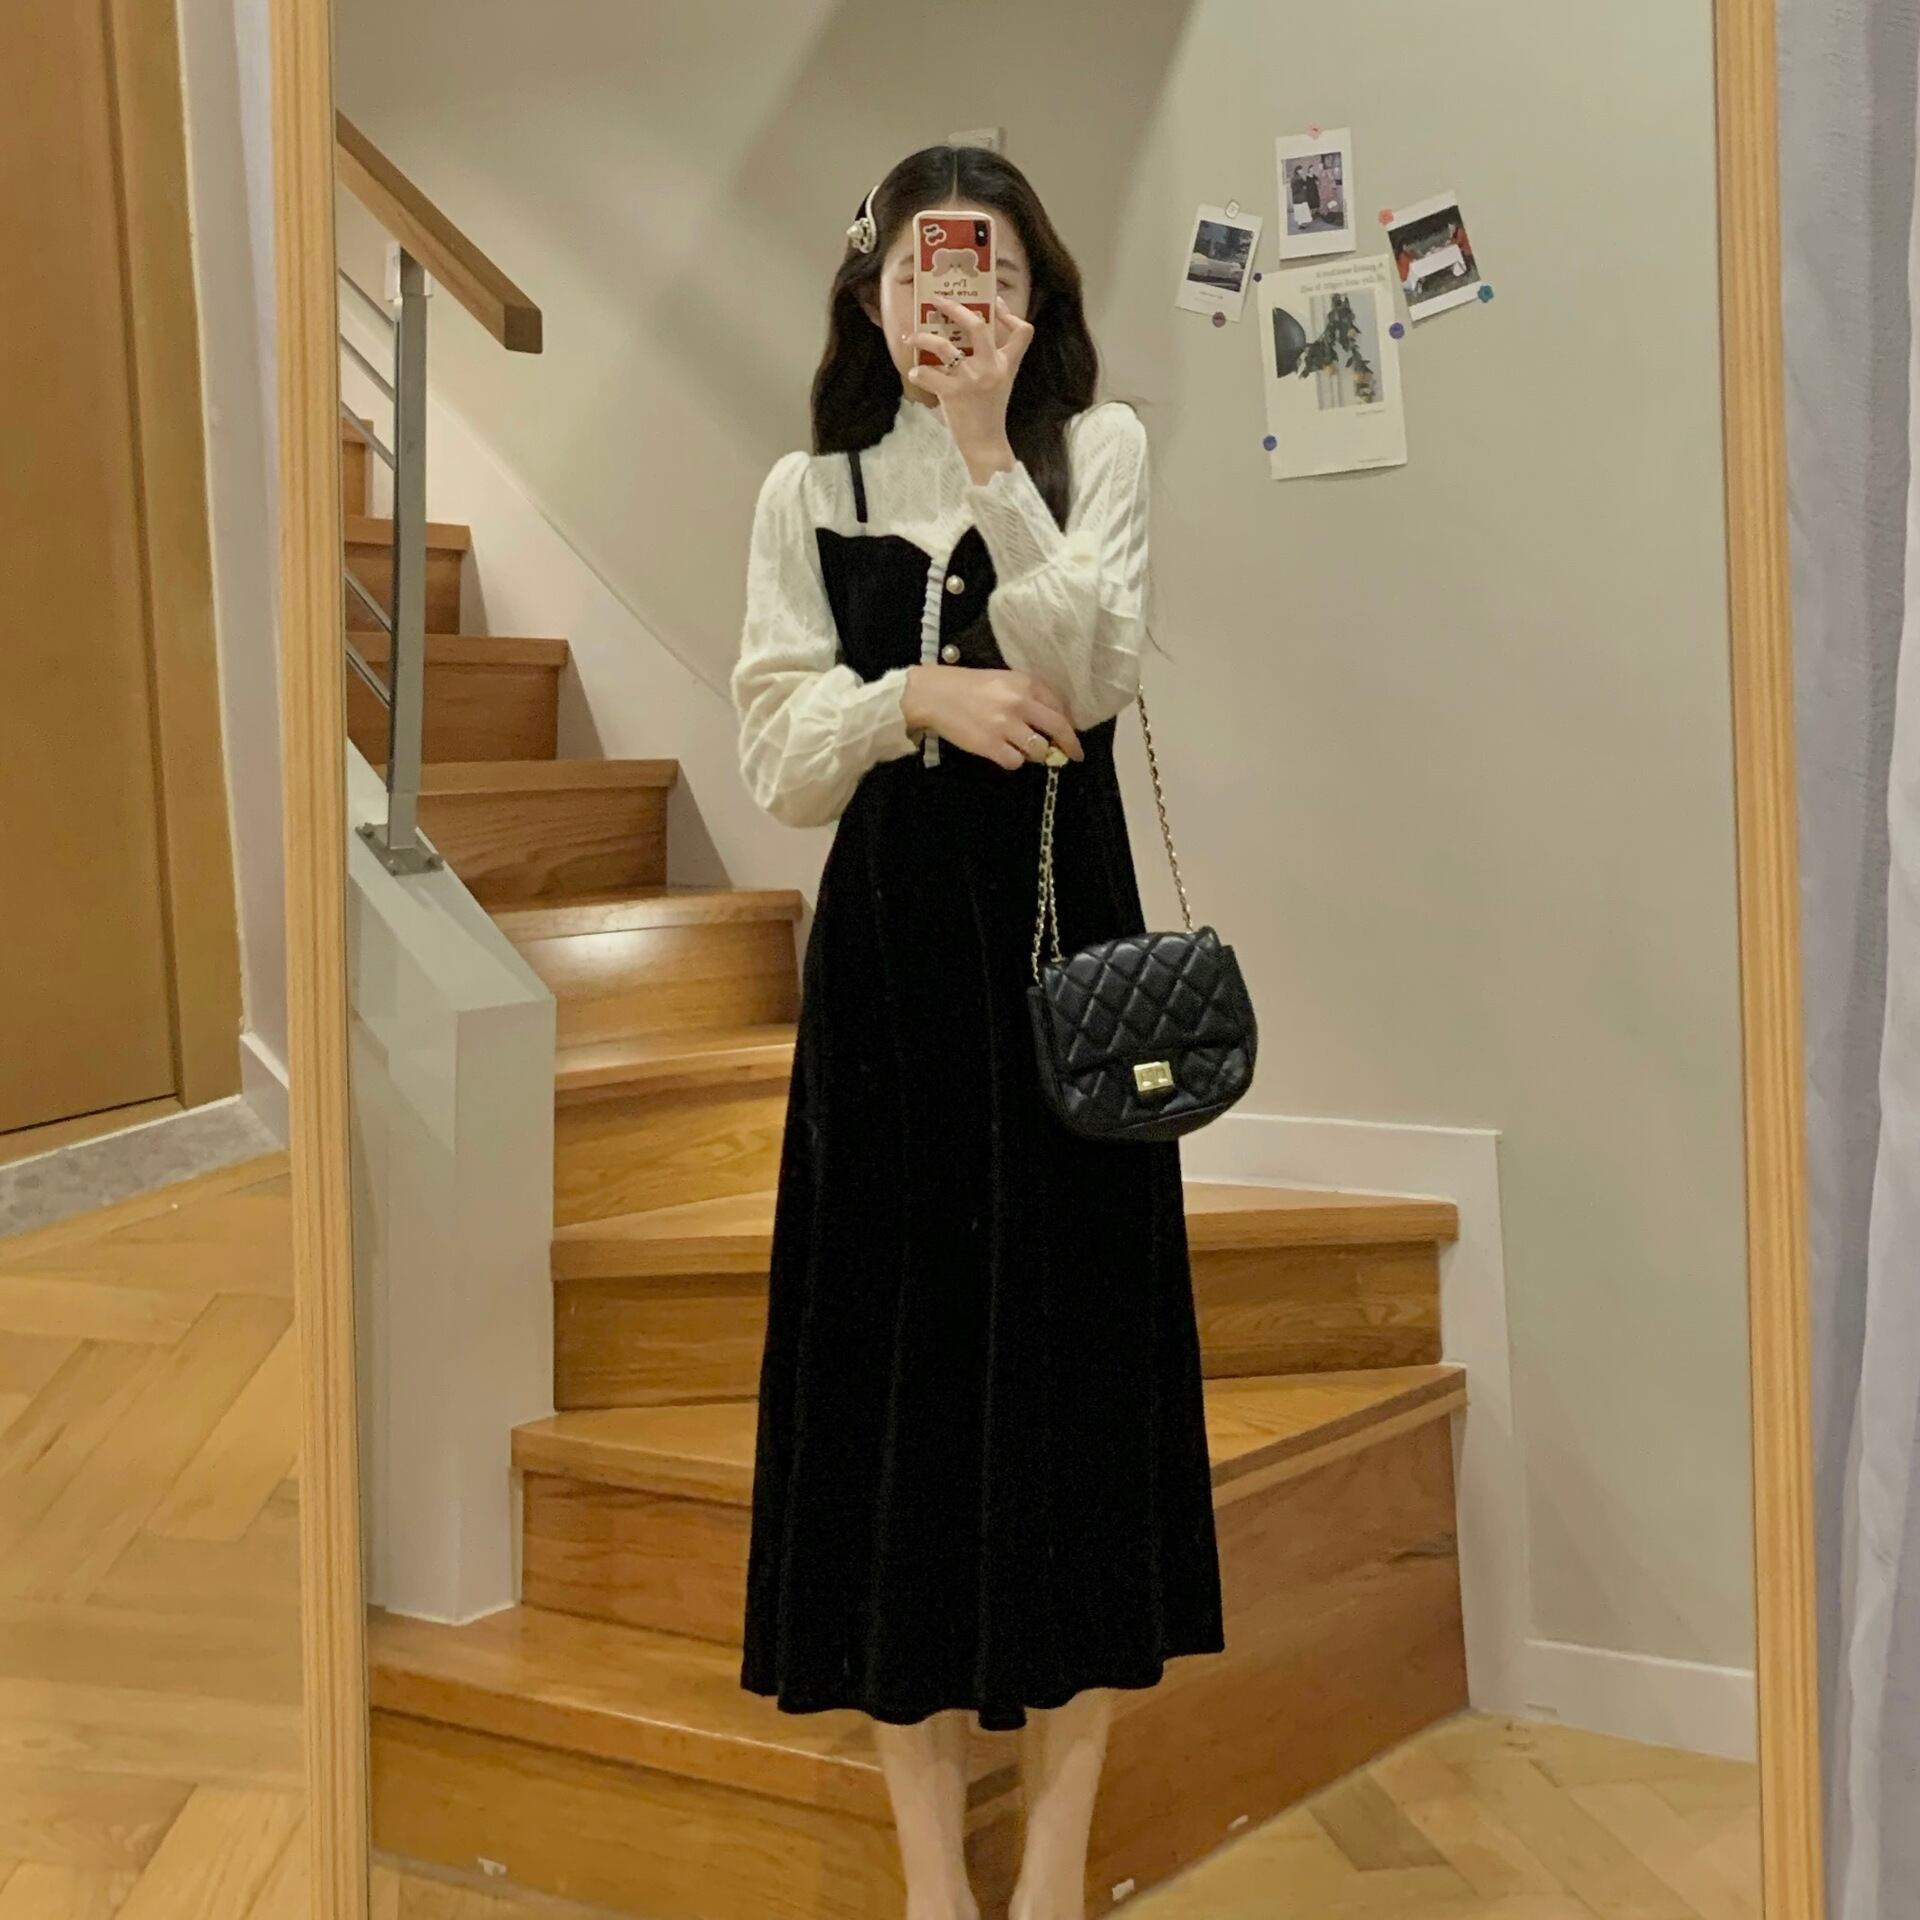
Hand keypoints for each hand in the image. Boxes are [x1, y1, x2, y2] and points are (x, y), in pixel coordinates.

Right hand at [900, 664, 1083, 771]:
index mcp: (1026, 683)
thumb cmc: (968, 686)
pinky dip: (1013, 761)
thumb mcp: (1003, 680)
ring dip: (1036, 754)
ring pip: (1039, 750)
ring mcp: (1006, 725)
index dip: (1068, 724)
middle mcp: (1020, 703)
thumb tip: (1051, 720)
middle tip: (1074, 755)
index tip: (1071, 733)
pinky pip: (1016, 762)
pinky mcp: (991, 745)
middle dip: (1070, 745)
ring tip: (1023, 750)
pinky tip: (1003, 753)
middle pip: (1059, 729)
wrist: (933, 694)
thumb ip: (1028, 695)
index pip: (1059, 707)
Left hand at [905, 295, 1034, 470]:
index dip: (1009, 314)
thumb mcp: (1000, 384)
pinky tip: (916, 372)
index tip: (994, 303)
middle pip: (978, 326)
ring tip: (911, 336)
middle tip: (938, 301)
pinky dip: (919, 372)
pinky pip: (929, 374)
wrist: (985, 444)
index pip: (1022, 332)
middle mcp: (991, 368)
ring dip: (923, 337)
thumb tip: (966, 338)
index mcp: (1006, 365)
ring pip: (944, 346)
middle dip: (955, 308)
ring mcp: (971, 380)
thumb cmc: (989, 413)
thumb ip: (992, 362)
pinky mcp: (953, 394)